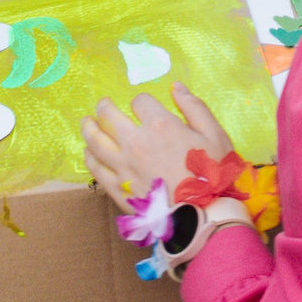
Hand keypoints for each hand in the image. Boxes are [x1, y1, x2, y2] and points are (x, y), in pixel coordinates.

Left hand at [82, 82, 235, 215]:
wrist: (201, 215)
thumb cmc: (212, 174)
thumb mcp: (214, 134)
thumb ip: (194, 107)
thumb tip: (175, 86)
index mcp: (159, 125)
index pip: (140, 101)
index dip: (142, 101)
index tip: (145, 106)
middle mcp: (135, 142)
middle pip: (109, 117)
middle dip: (104, 107)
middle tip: (102, 104)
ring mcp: (122, 166)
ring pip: (95, 142)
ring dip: (89, 128)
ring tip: (87, 122)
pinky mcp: (117, 188)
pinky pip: (96, 169)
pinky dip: (89, 157)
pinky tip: (89, 153)